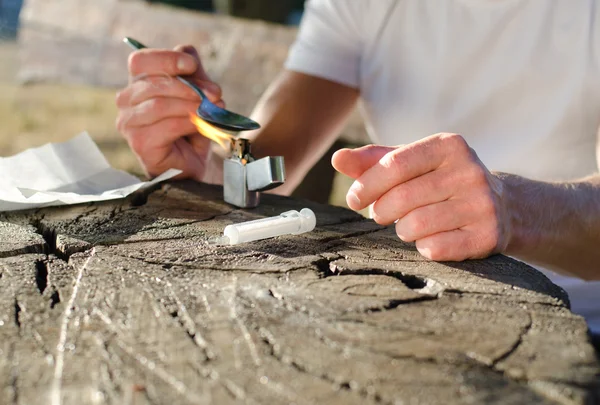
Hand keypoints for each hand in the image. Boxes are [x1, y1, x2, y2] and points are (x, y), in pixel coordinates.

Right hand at [116, 45, 223, 180]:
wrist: (194, 163)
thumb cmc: (191, 127)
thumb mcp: (196, 95)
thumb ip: (192, 72)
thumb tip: (189, 55)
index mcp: (137, 84)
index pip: (140, 61)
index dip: (166, 59)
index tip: (192, 65)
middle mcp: (126, 101)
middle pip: (154, 83)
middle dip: (190, 87)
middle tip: (215, 94)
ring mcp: (129, 123)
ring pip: (160, 104)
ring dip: (191, 106)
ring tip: (212, 110)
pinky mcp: (139, 143)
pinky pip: (166, 126)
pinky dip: (189, 123)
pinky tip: (202, 125)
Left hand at [332, 133, 510, 260]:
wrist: (502, 206)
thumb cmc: (441, 181)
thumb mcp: (412, 164)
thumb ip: (373, 161)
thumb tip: (337, 159)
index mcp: (449, 145)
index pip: (394, 164)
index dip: (366, 185)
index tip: (354, 199)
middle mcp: (470, 170)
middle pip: (401, 197)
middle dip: (381, 211)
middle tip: (381, 214)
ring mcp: (482, 204)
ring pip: (416, 225)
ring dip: (402, 230)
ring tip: (408, 225)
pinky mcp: (488, 235)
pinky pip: (436, 248)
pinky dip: (423, 247)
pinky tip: (430, 239)